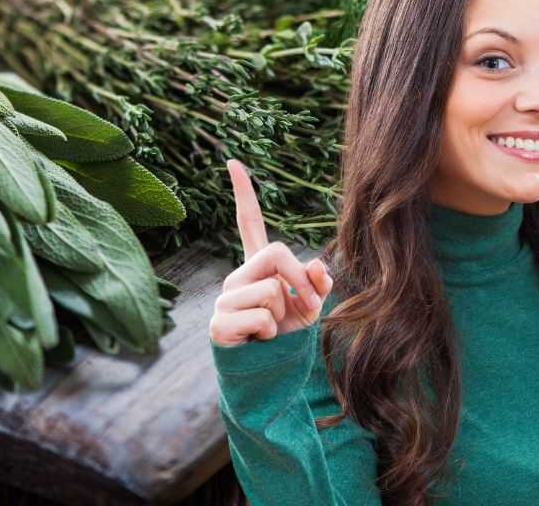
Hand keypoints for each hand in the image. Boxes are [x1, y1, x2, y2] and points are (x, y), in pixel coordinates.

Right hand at [209, 158, 334, 347]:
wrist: (267, 377)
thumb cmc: (285, 340)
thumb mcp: (310, 308)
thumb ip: (317, 283)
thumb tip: (319, 266)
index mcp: (257, 268)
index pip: (249, 223)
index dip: (243, 193)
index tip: (233, 162)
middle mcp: (237, 276)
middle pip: (277, 253)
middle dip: (301, 281)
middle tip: (306, 307)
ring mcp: (225, 298)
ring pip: (272, 291)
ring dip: (285, 315)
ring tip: (271, 331)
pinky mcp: (219, 323)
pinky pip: (262, 317)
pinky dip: (270, 334)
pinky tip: (256, 342)